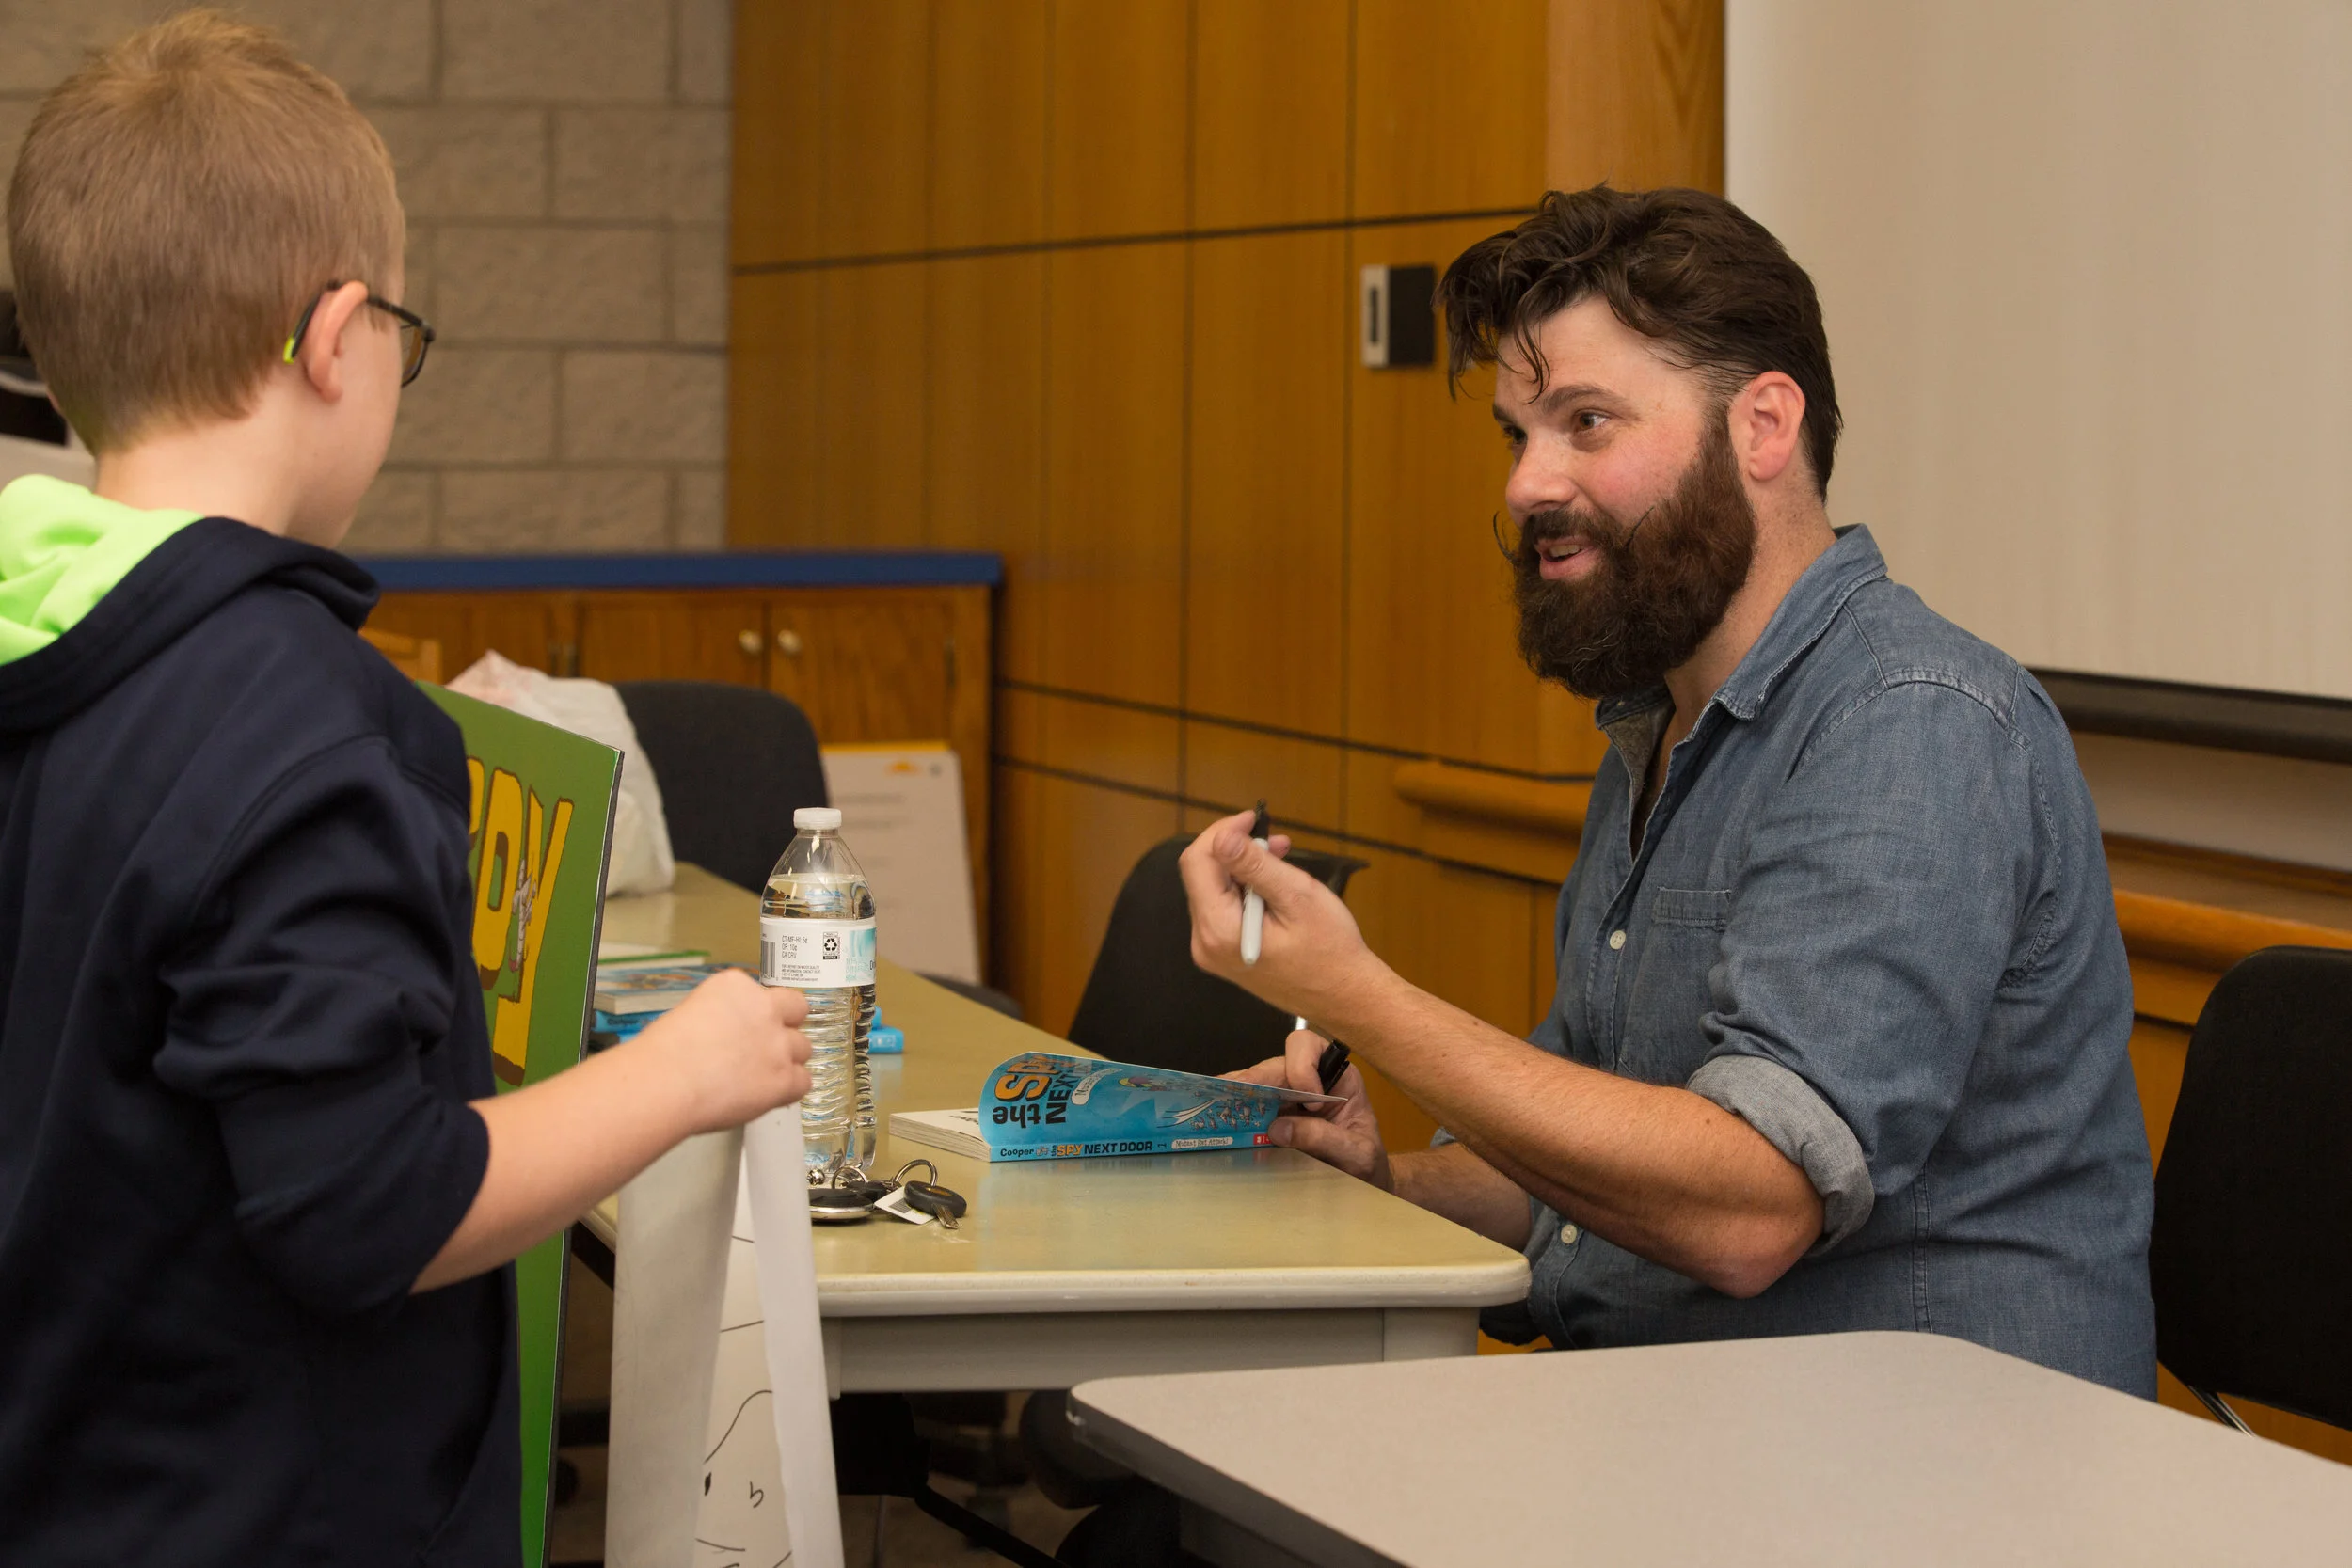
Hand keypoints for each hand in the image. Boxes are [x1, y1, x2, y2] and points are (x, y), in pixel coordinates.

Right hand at [641, 968, 812, 1133]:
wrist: (666, 1082)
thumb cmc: (663, 1055)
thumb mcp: (689, 1015)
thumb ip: (719, 1018)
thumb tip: (726, 1037)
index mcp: (736, 986)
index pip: (763, 994)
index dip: (757, 1014)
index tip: (747, 1027)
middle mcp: (764, 1008)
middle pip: (797, 1010)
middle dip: (785, 1027)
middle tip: (766, 1047)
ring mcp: (778, 1043)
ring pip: (804, 1048)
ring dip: (787, 1061)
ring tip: (760, 1078)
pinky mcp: (785, 1078)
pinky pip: (803, 1082)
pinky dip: (789, 1090)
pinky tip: (769, 1095)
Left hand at [1178, 810, 1380, 1025]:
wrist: (1346, 997)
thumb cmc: (1331, 951)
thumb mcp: (1296, 897)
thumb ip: (1255, 866)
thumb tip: (1223, 837)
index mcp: (1219, 929)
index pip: (1197, 862)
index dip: (1222, 832)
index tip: (1253, 820)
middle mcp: (1206, 943)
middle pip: (1202, 875)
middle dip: (1235, 849)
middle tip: (1276, 841)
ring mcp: (1213, 951)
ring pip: (1214, 889)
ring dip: (1243, 867)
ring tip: (1281, 860)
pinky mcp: (1226, 954)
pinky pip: (1224, 909)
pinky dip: (1246, 889)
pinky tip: (1274, 887)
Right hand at [1228, 1029, 1392, 1190]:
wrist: (1366, 1184)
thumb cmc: (1369, 1163)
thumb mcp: (1356, 1154)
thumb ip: (1323, 1138)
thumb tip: (1277, 1130)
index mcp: (1338, 1079)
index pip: (1311, 1048)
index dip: (1301, 1066)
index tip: (1309, 1098)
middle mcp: (1311, 1082)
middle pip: (1276, 1066)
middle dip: (1255, 1081)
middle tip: (1232, 1096)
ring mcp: (1290, 1100)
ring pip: (1258, 1085)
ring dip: (1239, 1096)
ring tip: (1217, 1105)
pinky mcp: (1276, 1119)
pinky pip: (1252, 1107)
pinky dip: (1237, 1112)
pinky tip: (1222, 1118)